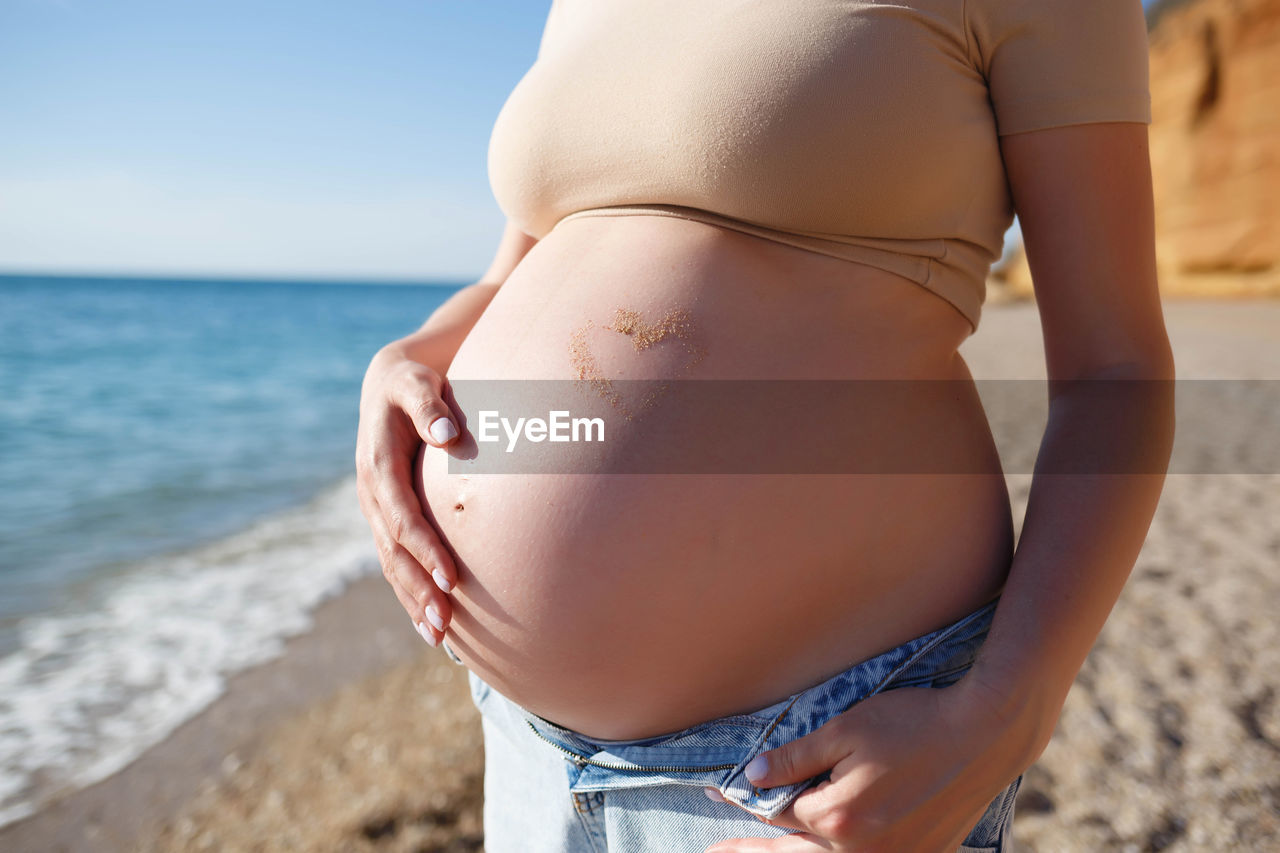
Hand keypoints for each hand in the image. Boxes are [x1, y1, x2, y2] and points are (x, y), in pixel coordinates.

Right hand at [355, 343, 460, 646]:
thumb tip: (447, 433)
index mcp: (377, 464)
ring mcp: (375, 509)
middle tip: (444, 625)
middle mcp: (371, 494)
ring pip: (391, 564)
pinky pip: (395, 561)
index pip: (402, 516)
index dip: (424, 549)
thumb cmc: (413, 382)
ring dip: (412, 601)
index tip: (451, 578)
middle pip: (393, 552)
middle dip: (417, 590)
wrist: (390, 383)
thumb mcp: (418, 384)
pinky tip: (431, 621)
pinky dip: (410, 592)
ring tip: (438, 637)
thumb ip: (430, 407)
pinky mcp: (385, 518)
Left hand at [706, 674, 1050, 852]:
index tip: (715, 790)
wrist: (986, 733)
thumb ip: (797, 758)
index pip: (779, 814)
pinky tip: (825, 845)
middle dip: (751, 852)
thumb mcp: (846, 730)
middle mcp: (864, 852)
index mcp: (839, 819)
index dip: (747, 800)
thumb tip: (753, 777)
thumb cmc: (914, 722)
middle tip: (714, 851)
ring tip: (763, 849)